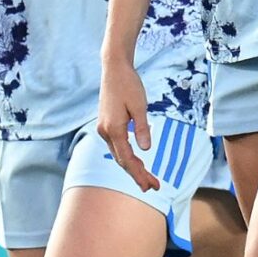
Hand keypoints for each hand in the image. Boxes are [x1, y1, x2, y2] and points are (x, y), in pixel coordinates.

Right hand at [96, 58, 158, 191]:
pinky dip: (127, 157)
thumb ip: (143, 128)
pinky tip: (137, 162)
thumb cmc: (129, 85)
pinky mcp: (107, 125)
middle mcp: (105, 132)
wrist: (114, 69)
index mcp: (113, 129)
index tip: (151, 185)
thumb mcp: (140, 106)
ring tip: (148, 179)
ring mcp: (104, 129)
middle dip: (138, 175)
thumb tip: (146, 149)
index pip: (127, 159)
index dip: (139, 174)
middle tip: (154, 187)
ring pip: (118, 155)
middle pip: (122, 160)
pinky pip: (117, 146)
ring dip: (133, 167)